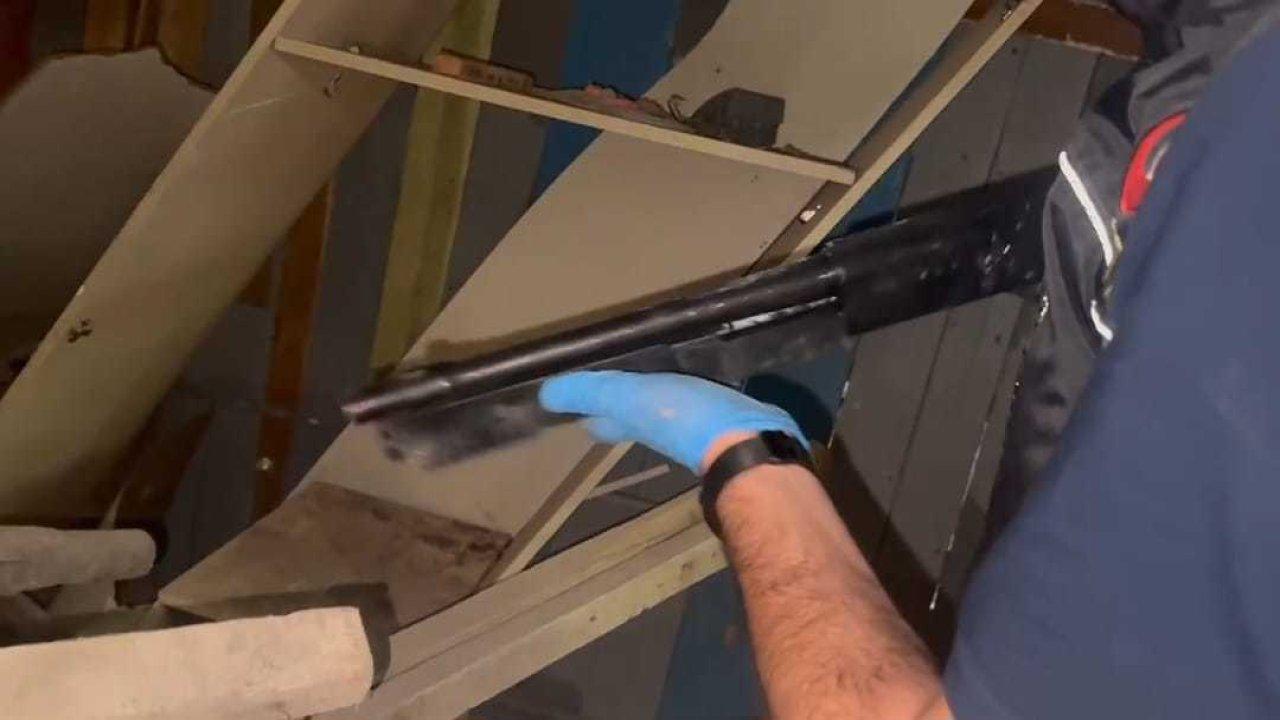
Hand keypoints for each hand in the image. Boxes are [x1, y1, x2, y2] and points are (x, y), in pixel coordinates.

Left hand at [539, 371, 806, 471]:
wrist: (749, 445)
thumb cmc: (684, 420)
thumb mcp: (630, 399)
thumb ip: (593, 393)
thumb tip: (545, 396)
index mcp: (638, 422)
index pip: (606, 419)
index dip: (593, 412)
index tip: (582, 409)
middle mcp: (665, 429)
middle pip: (639, 418)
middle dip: (628, 407)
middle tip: (621, 390)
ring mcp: (700, 428)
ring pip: (672, 411)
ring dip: (665, 401)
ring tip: (664, 381)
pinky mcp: (732, 420)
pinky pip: (707, 404)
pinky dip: (702, 396)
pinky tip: (710, 383)